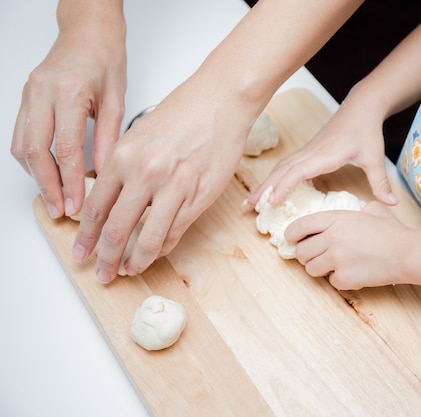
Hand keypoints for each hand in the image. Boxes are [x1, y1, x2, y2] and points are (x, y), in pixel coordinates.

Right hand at [11, 21, 125, 218]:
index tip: (77, 204)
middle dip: (48, 186)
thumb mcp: (117, 101)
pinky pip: (20, 135)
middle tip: (61, 209)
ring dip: (36, 176)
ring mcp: (29, 94)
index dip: (70, 181)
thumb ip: (109, 139)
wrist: (87, 32)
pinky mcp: (25, 97)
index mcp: (70, 93)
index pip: (66, 149)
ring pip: (22, 145)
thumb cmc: (105, 60)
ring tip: (55, 197)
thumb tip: (106, 174)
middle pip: (36, 152)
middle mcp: (43, 93)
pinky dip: (31, 159)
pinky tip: (46, 174)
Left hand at [71, 76, 254, 282]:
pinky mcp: (198, 196)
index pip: (96, 208)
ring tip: (129, 271)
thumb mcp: (139, 136)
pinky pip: (175, 231)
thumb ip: (123, 168)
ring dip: (135, 261)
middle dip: (105, 258)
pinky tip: (155, 253)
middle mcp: (144, 174)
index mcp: (123, 157)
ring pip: (148, 238)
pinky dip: (162, 247)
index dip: (86, 237)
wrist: (220, 101)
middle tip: (102, 274)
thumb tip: (112, 200)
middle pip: (117, 230)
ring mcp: (173, 188)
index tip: (80, 252)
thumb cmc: (182, 113)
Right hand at [247, 92, 397, 206]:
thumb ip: (381, 182)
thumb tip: (392, 204)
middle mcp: (310, 152)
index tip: (271, 202)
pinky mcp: (308, 150)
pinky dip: (274, 176)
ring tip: (251, 200)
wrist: (361, 107)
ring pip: (280, 167)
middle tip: (248, 205)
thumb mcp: (374, 158)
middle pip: (281, 171)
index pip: (297, 172)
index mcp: (324, 155)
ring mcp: (307, 150)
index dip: (283, 187)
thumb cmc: (366, 131)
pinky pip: (286, 164)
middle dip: (264, 188)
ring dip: (265, 182)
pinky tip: (269, 187)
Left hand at [285, 201, 408, 289]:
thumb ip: (355, 210)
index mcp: (336, 219)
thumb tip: (353, 210)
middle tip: (316, 256)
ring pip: (311, 269)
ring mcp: (336, 259)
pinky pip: (330, 281)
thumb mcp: (371, 210)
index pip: (300, 226)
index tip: (291, 239)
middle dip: (306, 255)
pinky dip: (339, 280)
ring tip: (335, 264)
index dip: (291, 234)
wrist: (406, 253)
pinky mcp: (344, 278)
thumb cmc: (391, 231)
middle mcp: (332, 238)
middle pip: (301, 251)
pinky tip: (353, 272)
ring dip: (320, 268)